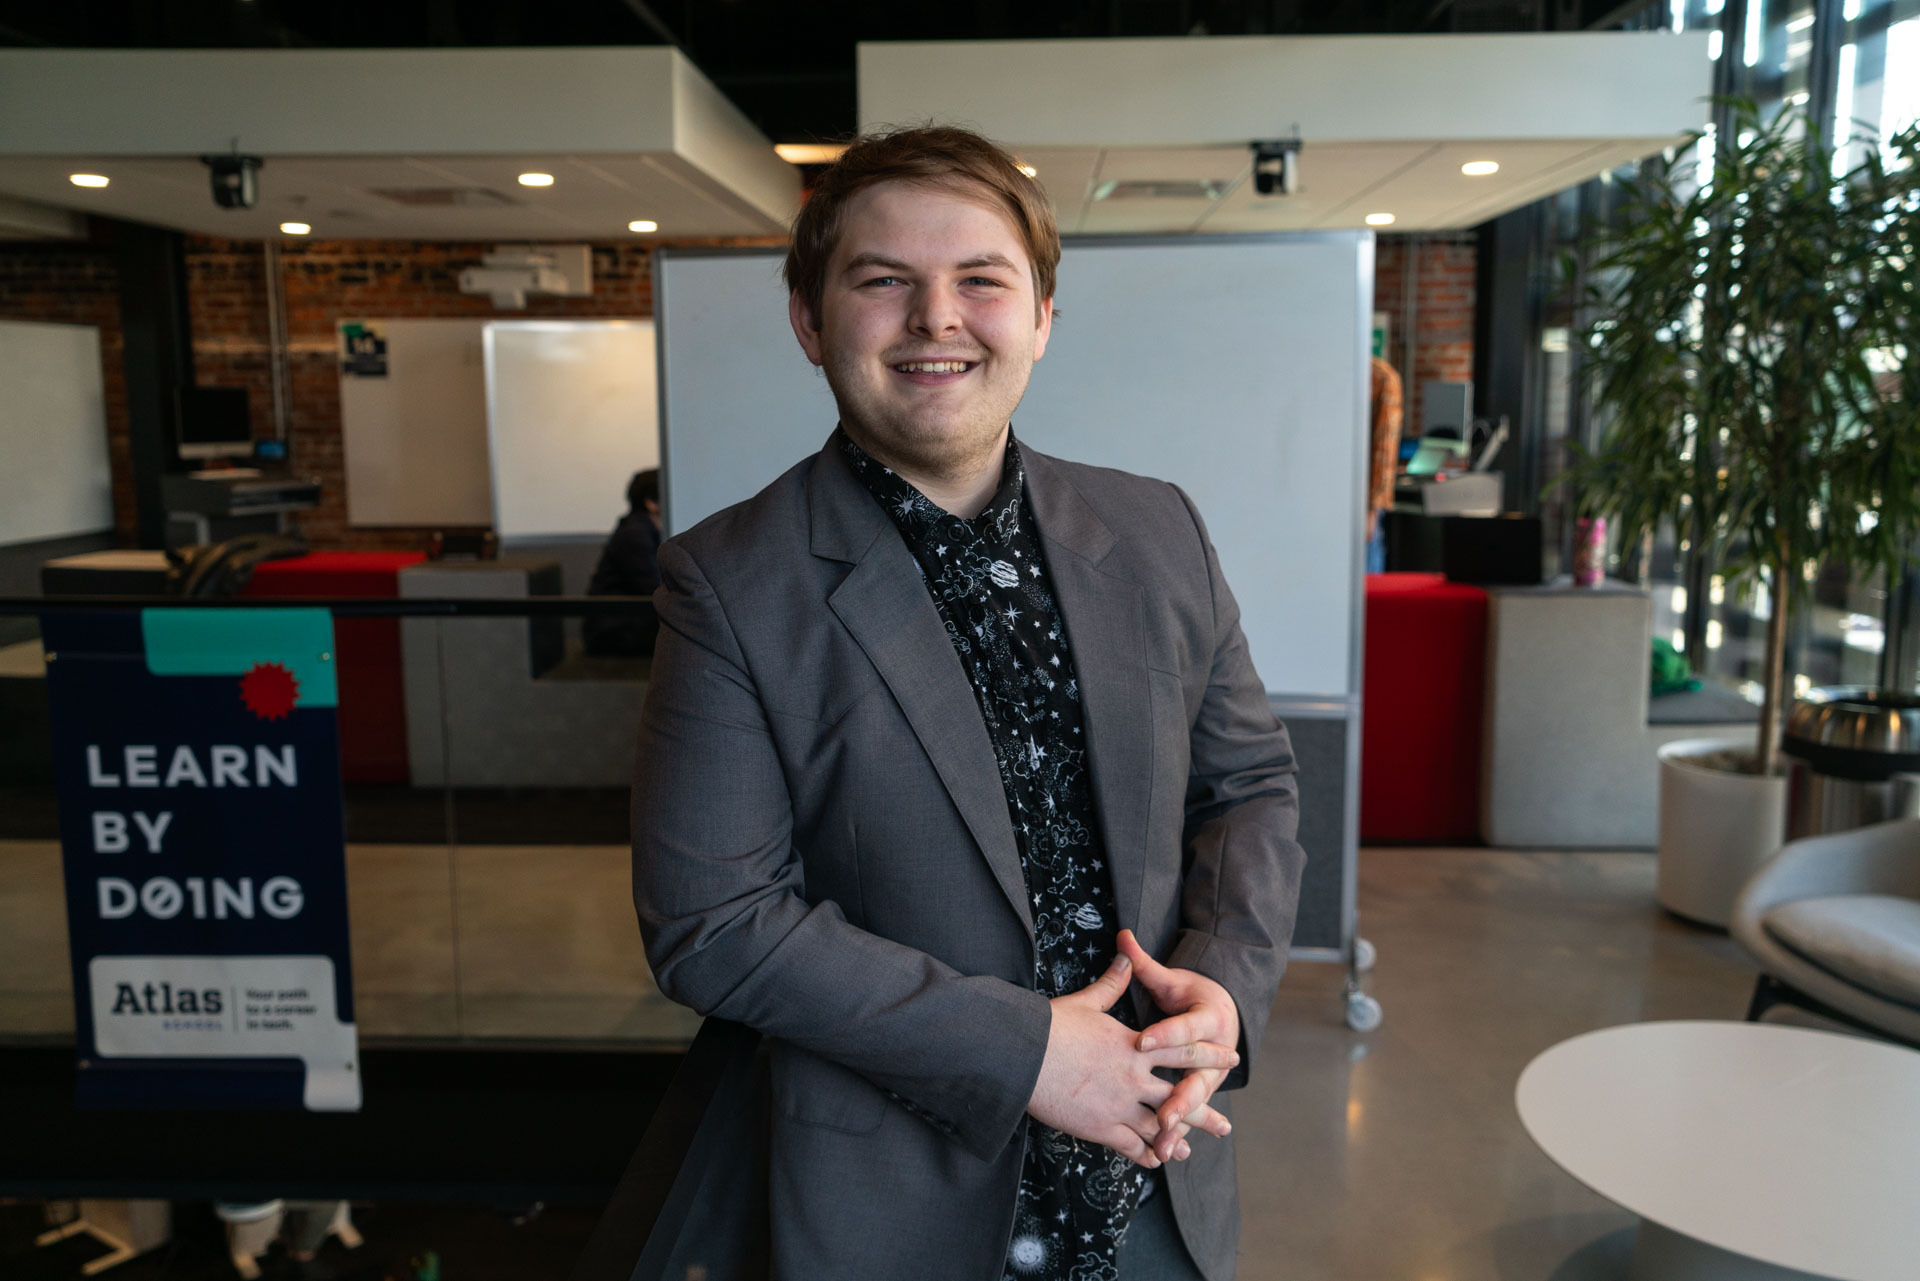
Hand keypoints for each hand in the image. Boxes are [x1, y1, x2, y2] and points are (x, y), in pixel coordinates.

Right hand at [1027, 953, 1238, 1168]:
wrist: (1023, 1055)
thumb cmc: (1052, 1026)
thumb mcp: (1086, 1001)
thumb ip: (1113, 982)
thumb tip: (1126, 953)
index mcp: (1135, 1045)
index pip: (1182, 1049)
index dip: (1209, 1054)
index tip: (1231, 1058)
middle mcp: (1134, 1077)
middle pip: (1179, 1095)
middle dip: (1204, 1111)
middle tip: (1224, 1124)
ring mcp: (1120, 1105)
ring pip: (1159, 1126)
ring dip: (1177, 1138)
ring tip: (1192, 1148)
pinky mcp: (1101, 1127)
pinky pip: (1132, 1146)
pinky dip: (1146, 1154)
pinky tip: (1156, 1160)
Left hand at [1117, 930, 1241, 1162]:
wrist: (1225, 1013)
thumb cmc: (1191, 995)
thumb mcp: (1172, 979)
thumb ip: (1145, 963)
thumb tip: (1122, 934)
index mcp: (1209, 1018)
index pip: (1184, 1027)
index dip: (1164, 1034)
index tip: (1141, 1042)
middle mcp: (1216, 1052)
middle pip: (1197, 1076)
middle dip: (1181, 1097)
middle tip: (1163, 1113)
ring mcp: (1210, 1076)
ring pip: (1194, 1103)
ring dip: (1181, 1125)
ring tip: (1165, 1145)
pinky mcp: (1201, 1091)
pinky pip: (1189, 1116)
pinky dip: (1177, 1135)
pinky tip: (1164, 1155)